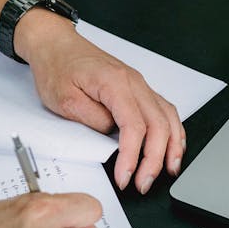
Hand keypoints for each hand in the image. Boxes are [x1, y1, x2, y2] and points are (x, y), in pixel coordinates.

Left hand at [14, 13, 184, 193]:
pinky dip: (172, 131)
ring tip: (169, 170)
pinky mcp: (137, 88)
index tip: (124, 177)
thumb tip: (112, 138)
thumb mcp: (63, 100)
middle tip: (144, 183)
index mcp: (115, 83)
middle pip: (158, 124)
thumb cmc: (57, 66)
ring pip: (168, 117)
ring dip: (172, 146)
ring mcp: (138, 84)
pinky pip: (164, 110)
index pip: (134, 126)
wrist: (55, 44)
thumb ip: (92, 121)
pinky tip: (172, 146)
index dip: (132, 157)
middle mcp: (133, 82)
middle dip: (155, 159)